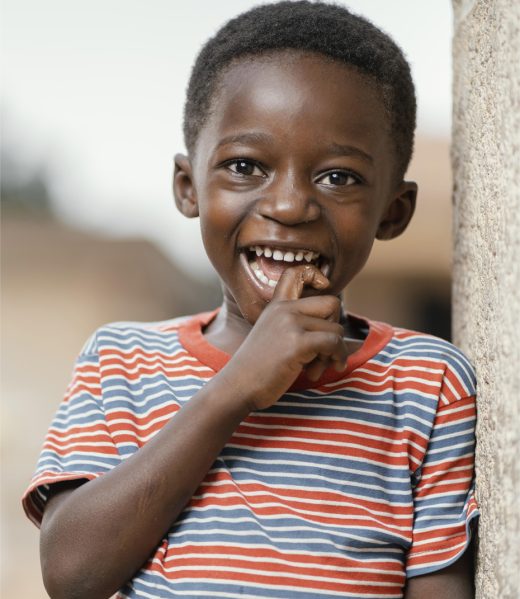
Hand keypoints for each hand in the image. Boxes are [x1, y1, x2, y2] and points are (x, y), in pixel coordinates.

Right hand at [222, 264, 348, 410]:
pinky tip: (318, 371)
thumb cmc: (257, 368)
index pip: (295, 272)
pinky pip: (334, 343)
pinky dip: (336, 357)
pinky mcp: (297, 343)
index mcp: (276, 305)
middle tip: (324, 351)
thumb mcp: (272, 336)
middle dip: (334, 328)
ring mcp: (290, 323)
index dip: (315, 276)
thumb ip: (295, 325)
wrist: (237, 386)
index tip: (322, 296)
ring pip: (336, 329)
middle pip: (331, 303)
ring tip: (315, 368)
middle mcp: (283, 309)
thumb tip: (337, 330)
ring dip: (334, 352)